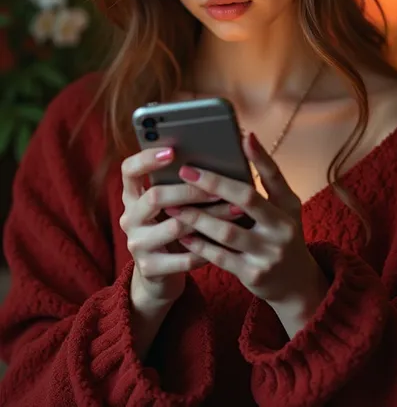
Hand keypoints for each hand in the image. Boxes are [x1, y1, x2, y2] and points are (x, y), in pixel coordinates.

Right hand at [120, 146, 240, 309]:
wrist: (158, 276)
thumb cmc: (171, 228)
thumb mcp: (169, 206)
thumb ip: (179, 186)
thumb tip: (216, 161)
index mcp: (132, 196)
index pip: (129, 170)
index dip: (147, 159)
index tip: (172, 151)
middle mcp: (129, 218)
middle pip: (154, 197)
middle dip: (189, 191)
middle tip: (217, 189)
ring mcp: (137, 244)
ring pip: (175, 227)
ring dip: (208, 218)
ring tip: (234, 210)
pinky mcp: (149, 268)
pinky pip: (184, 258)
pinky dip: (207, 249)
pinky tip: (226, 242)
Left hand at [163, 133, 327, 329]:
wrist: (296, 284)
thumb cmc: (285, 235)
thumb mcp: (286, 206)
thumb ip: (269, 177)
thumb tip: (247, 139)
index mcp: (288, 208)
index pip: (273, 177)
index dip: (257, 157)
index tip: (240, 137)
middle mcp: (281, 230)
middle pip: (245, 201)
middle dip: (213, 185)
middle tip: (186, 172)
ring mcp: (267, 255)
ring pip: (225, 232)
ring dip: (196, 217)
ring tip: (173, 204)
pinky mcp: (252, 276)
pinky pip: (219, 257)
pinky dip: (199, 244)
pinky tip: (182, 233)